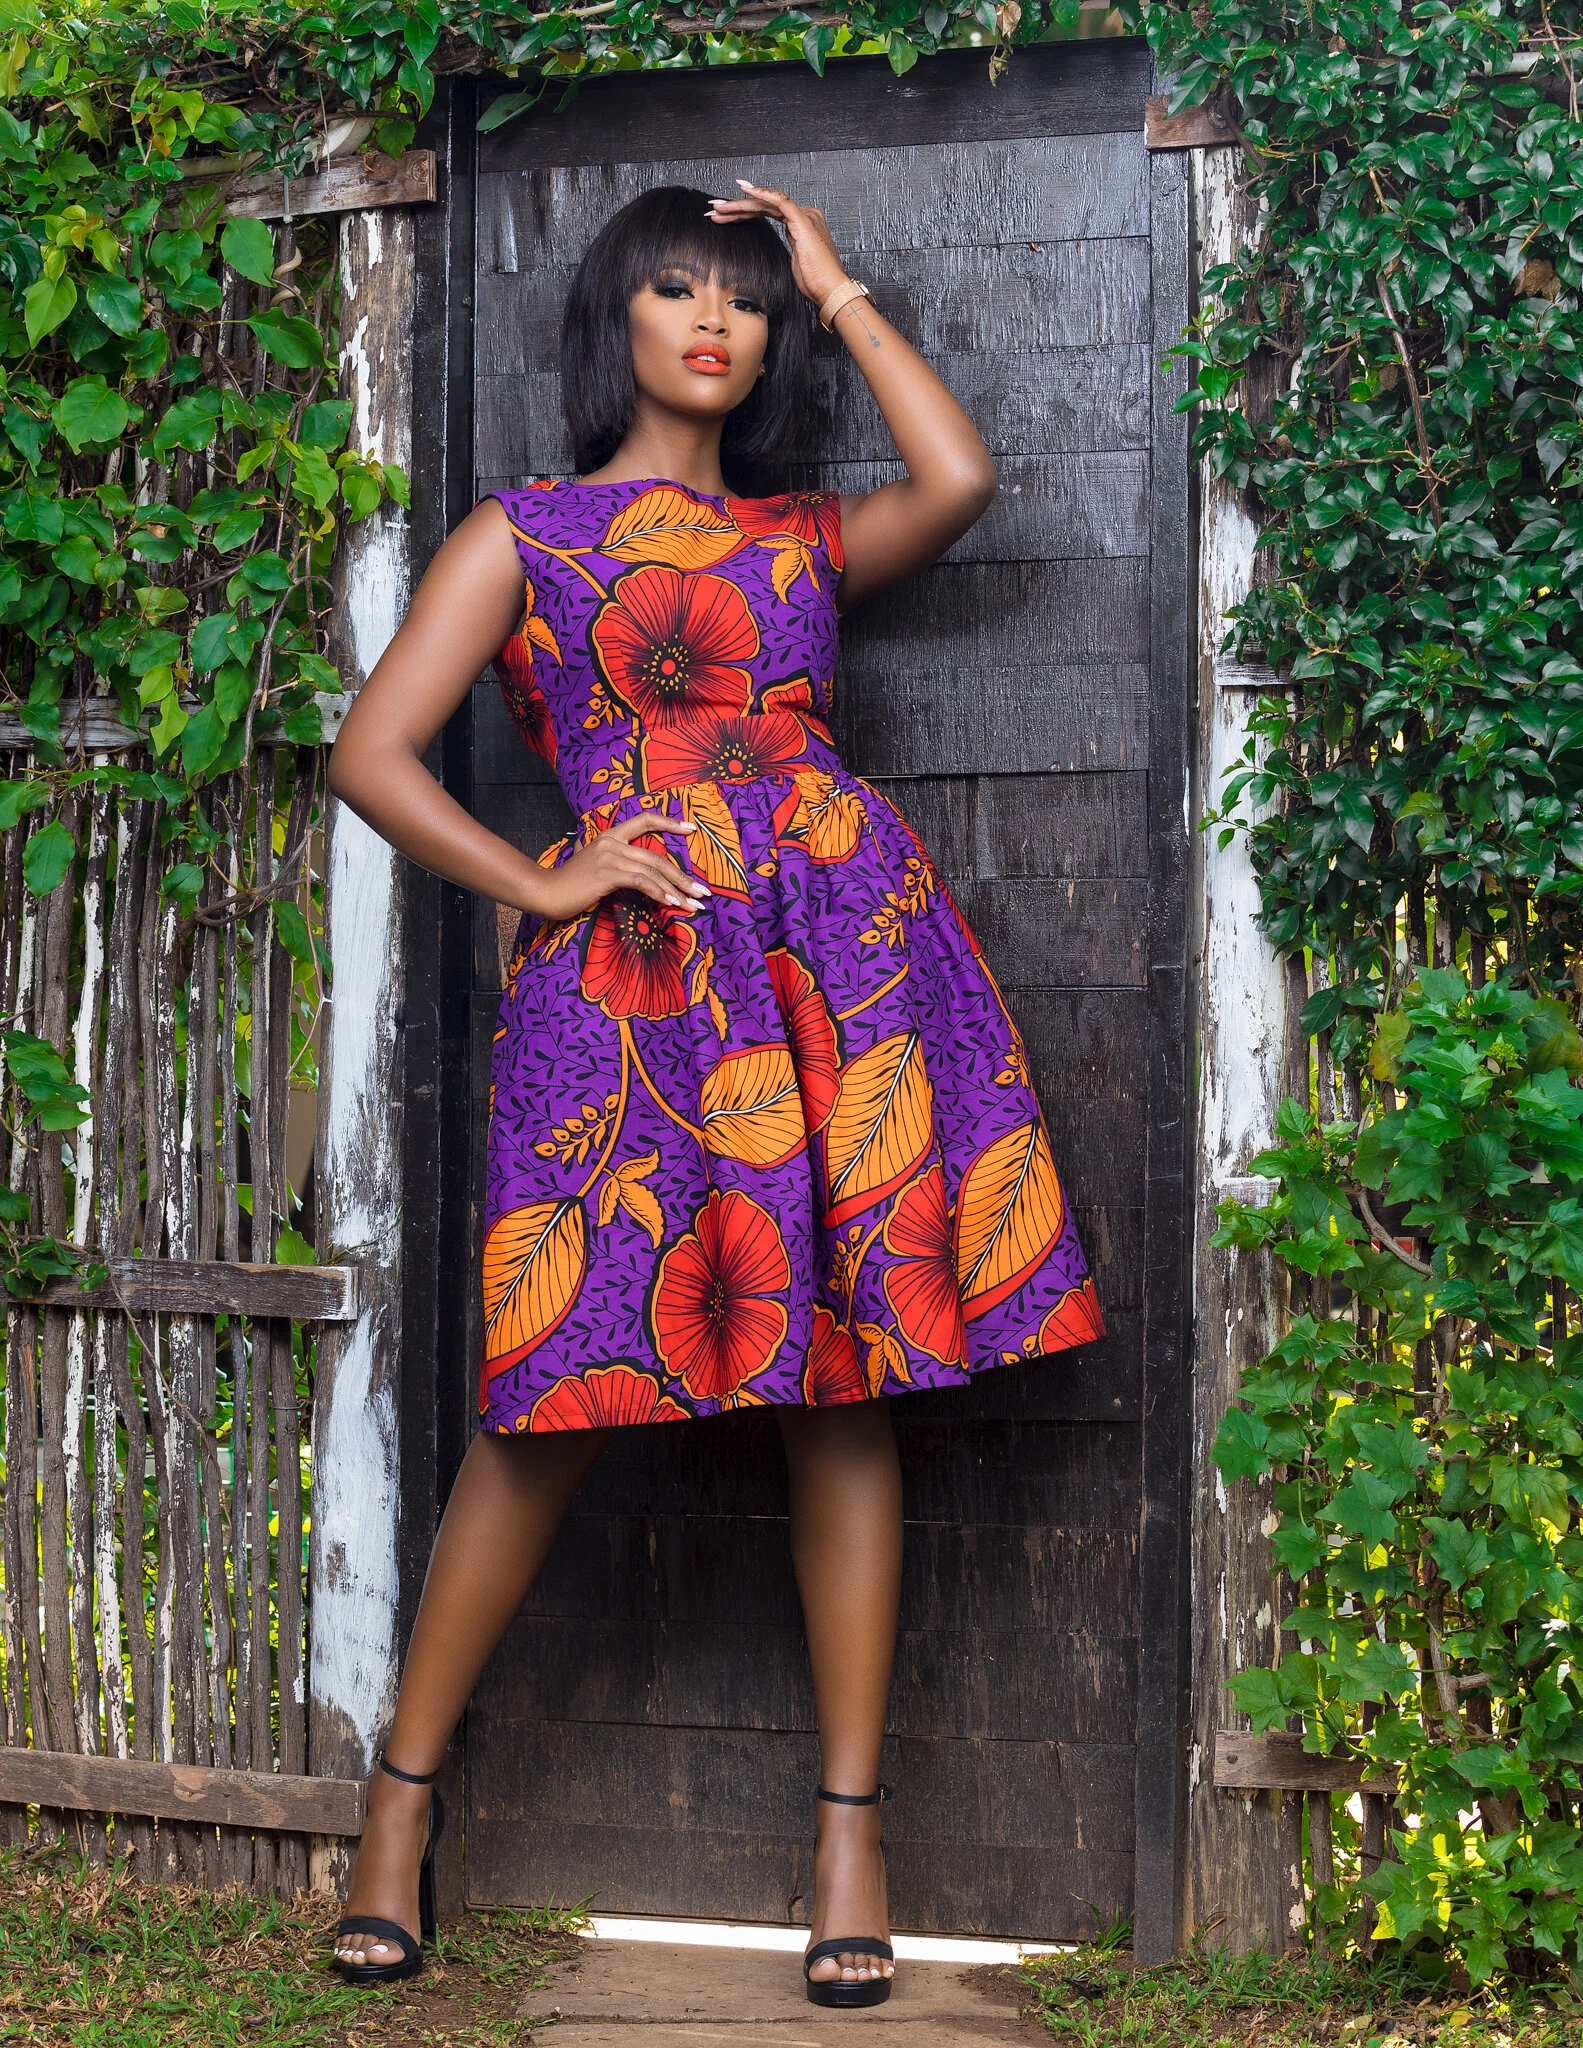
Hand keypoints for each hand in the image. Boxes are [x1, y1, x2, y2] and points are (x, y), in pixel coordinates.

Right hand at [527, 810, 709, 921]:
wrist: (546, 892)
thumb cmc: (570, 885)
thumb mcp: (595, 867)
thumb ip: (615, 864)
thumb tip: (641, 877)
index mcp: (610, 836)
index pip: (644, 820)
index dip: (669, 823)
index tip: (691, 828)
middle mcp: (611, 841)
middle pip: (657, 855)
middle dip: (683, 876)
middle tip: (703, 891)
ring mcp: (609, 856)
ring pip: (653, 870)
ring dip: (677, 889)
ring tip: (693, 904)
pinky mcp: (607, 873)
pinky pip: (642, 881)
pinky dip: (660, 893)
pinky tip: (672, 903)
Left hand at [705, 182, 849, 308]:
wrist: (830, 290)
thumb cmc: (816, 283)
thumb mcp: (794, 264)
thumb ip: (787, 251)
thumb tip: (776, 251)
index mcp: (800, 224)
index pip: (766, 212)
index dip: (742, 214)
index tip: (722, 217)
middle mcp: (803, 215)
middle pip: (763, 207)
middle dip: (735, 207)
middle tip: (713, 209)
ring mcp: (803, 215)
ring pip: (765, 204)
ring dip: (739, 204)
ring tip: (718, 207)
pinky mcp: (802, 220)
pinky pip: (779, 201)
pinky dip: (761, 194)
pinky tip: (743, 189)